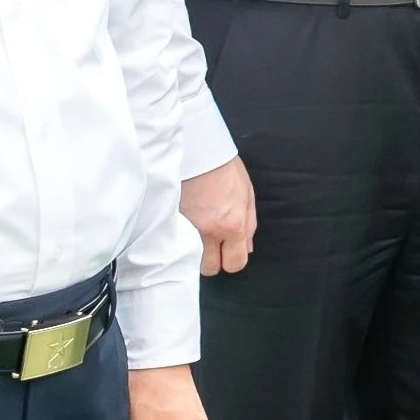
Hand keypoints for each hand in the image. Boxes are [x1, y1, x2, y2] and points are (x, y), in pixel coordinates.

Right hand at [180, 159, 254, 276]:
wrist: (197, 151)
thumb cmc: (224, 169)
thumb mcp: (247, 195)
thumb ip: (249, 225)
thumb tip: (248, 248)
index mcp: (232, 225)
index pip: (235, 264)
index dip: (233, 260)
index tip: (229, 252)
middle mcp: (209, 231)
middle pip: (210, 269)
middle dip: (212, 260)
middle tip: (212, 245)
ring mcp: (187, 228)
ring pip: (190, 259)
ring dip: (194, 253)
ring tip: (197, 235)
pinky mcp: (171, 221)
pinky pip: (176, 242)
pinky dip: (180, 239)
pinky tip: (184, 226)